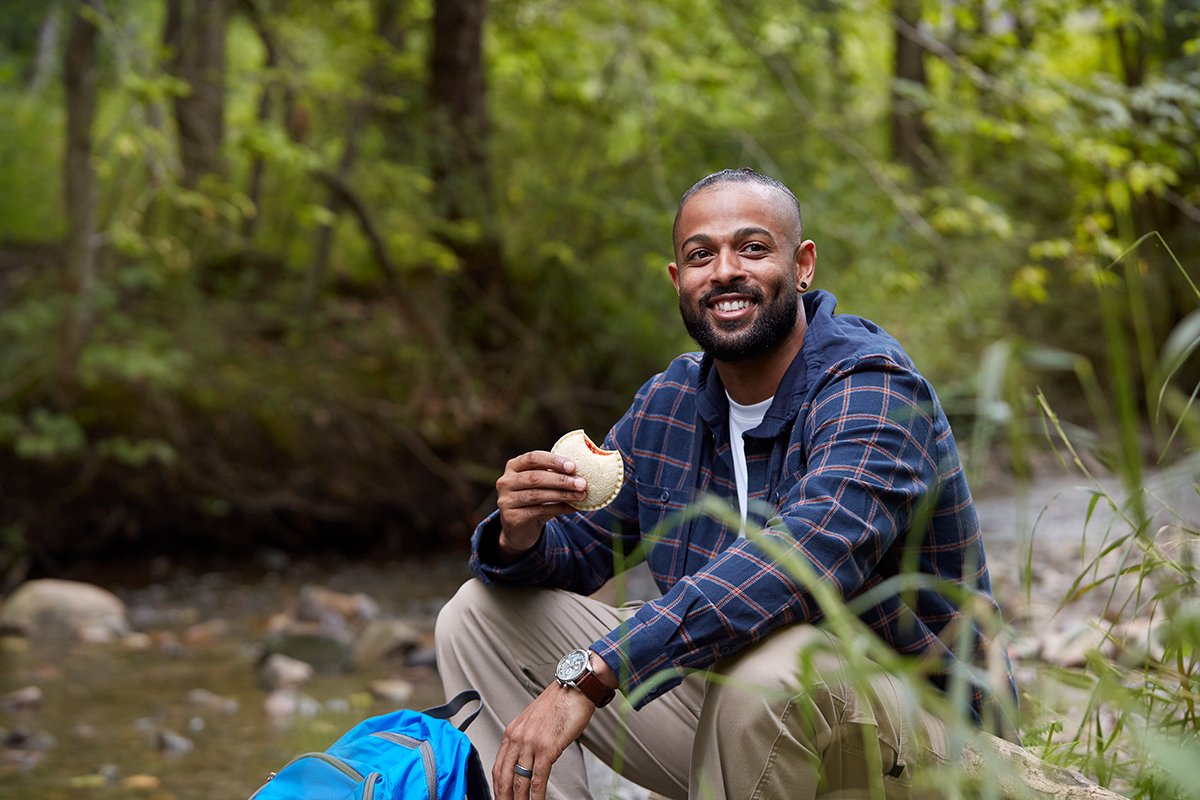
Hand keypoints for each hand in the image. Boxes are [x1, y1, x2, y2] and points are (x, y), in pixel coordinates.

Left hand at [493, 682, 595, 799]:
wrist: (575, 687)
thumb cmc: (559, 703)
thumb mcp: (534, 721)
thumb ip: (527, 740)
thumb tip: (527, 761)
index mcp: (512, 732)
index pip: (498, 766)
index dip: (498, 787)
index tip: (501, 797)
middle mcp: (517, 737)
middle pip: (503, 777)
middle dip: (503, 797)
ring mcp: (531, 743)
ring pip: (519, 780)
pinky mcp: (546, 747)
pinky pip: (537, 778)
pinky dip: (536, 795)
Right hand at [495, 451, 587, 553]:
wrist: (519, 528)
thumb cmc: (534, 498)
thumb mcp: (541, 483)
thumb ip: (554, 474)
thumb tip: (581, 472)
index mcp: (513, 466)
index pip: (533, 458)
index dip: (553, 461)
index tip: (573, 466)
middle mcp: (505, 481)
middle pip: (535, 477)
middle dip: (561, 480)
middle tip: (582, 483)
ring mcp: (506, 500)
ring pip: (538, 495)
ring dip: (563, 495)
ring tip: (581, 495)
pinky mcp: (512, 517)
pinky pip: (539, 511)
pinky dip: (559, 508)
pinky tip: (573, 507)